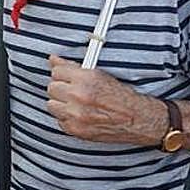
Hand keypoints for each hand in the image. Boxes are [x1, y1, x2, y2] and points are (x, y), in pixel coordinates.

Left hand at [45, 56, 166, 144]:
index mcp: (86, 79)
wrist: (138, 119)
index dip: (62, 74)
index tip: (67, 77)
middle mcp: (79, 96)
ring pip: (52, 105)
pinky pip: (59, 120)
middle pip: (52, 88)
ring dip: (61, 104)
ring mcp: (76, 115)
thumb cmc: (123, 97)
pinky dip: (67, 118)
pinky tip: (80, 115)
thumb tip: (53, 59)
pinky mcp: (76, 130)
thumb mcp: (100, 75)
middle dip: (61, 88)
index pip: (56, 71)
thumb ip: (72, 67)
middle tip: (73, 91)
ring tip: (76, 103)